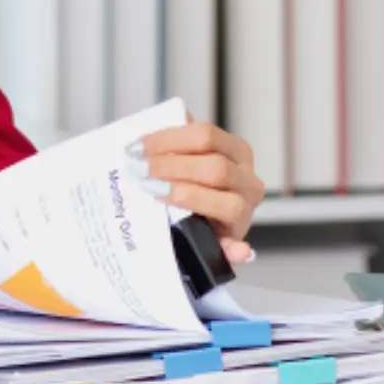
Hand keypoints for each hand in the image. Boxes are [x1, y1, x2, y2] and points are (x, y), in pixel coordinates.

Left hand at [126, 120, 262, 263]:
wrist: (190, 225)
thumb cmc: (186, 183)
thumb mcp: (184, 158)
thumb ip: (173, 143)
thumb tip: (152, 134)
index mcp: (236, 151)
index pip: (205, 135)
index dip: (168, 139)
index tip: (137, 147)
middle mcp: (247, 180)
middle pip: (215, 168)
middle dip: (172, 166)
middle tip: (138, 169)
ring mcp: (245, 212)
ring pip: (226, 203)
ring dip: (187, 196)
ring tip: (153, 191)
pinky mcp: (235, 243)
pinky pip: (238, 248)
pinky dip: (235, 250)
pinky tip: (229, 249)